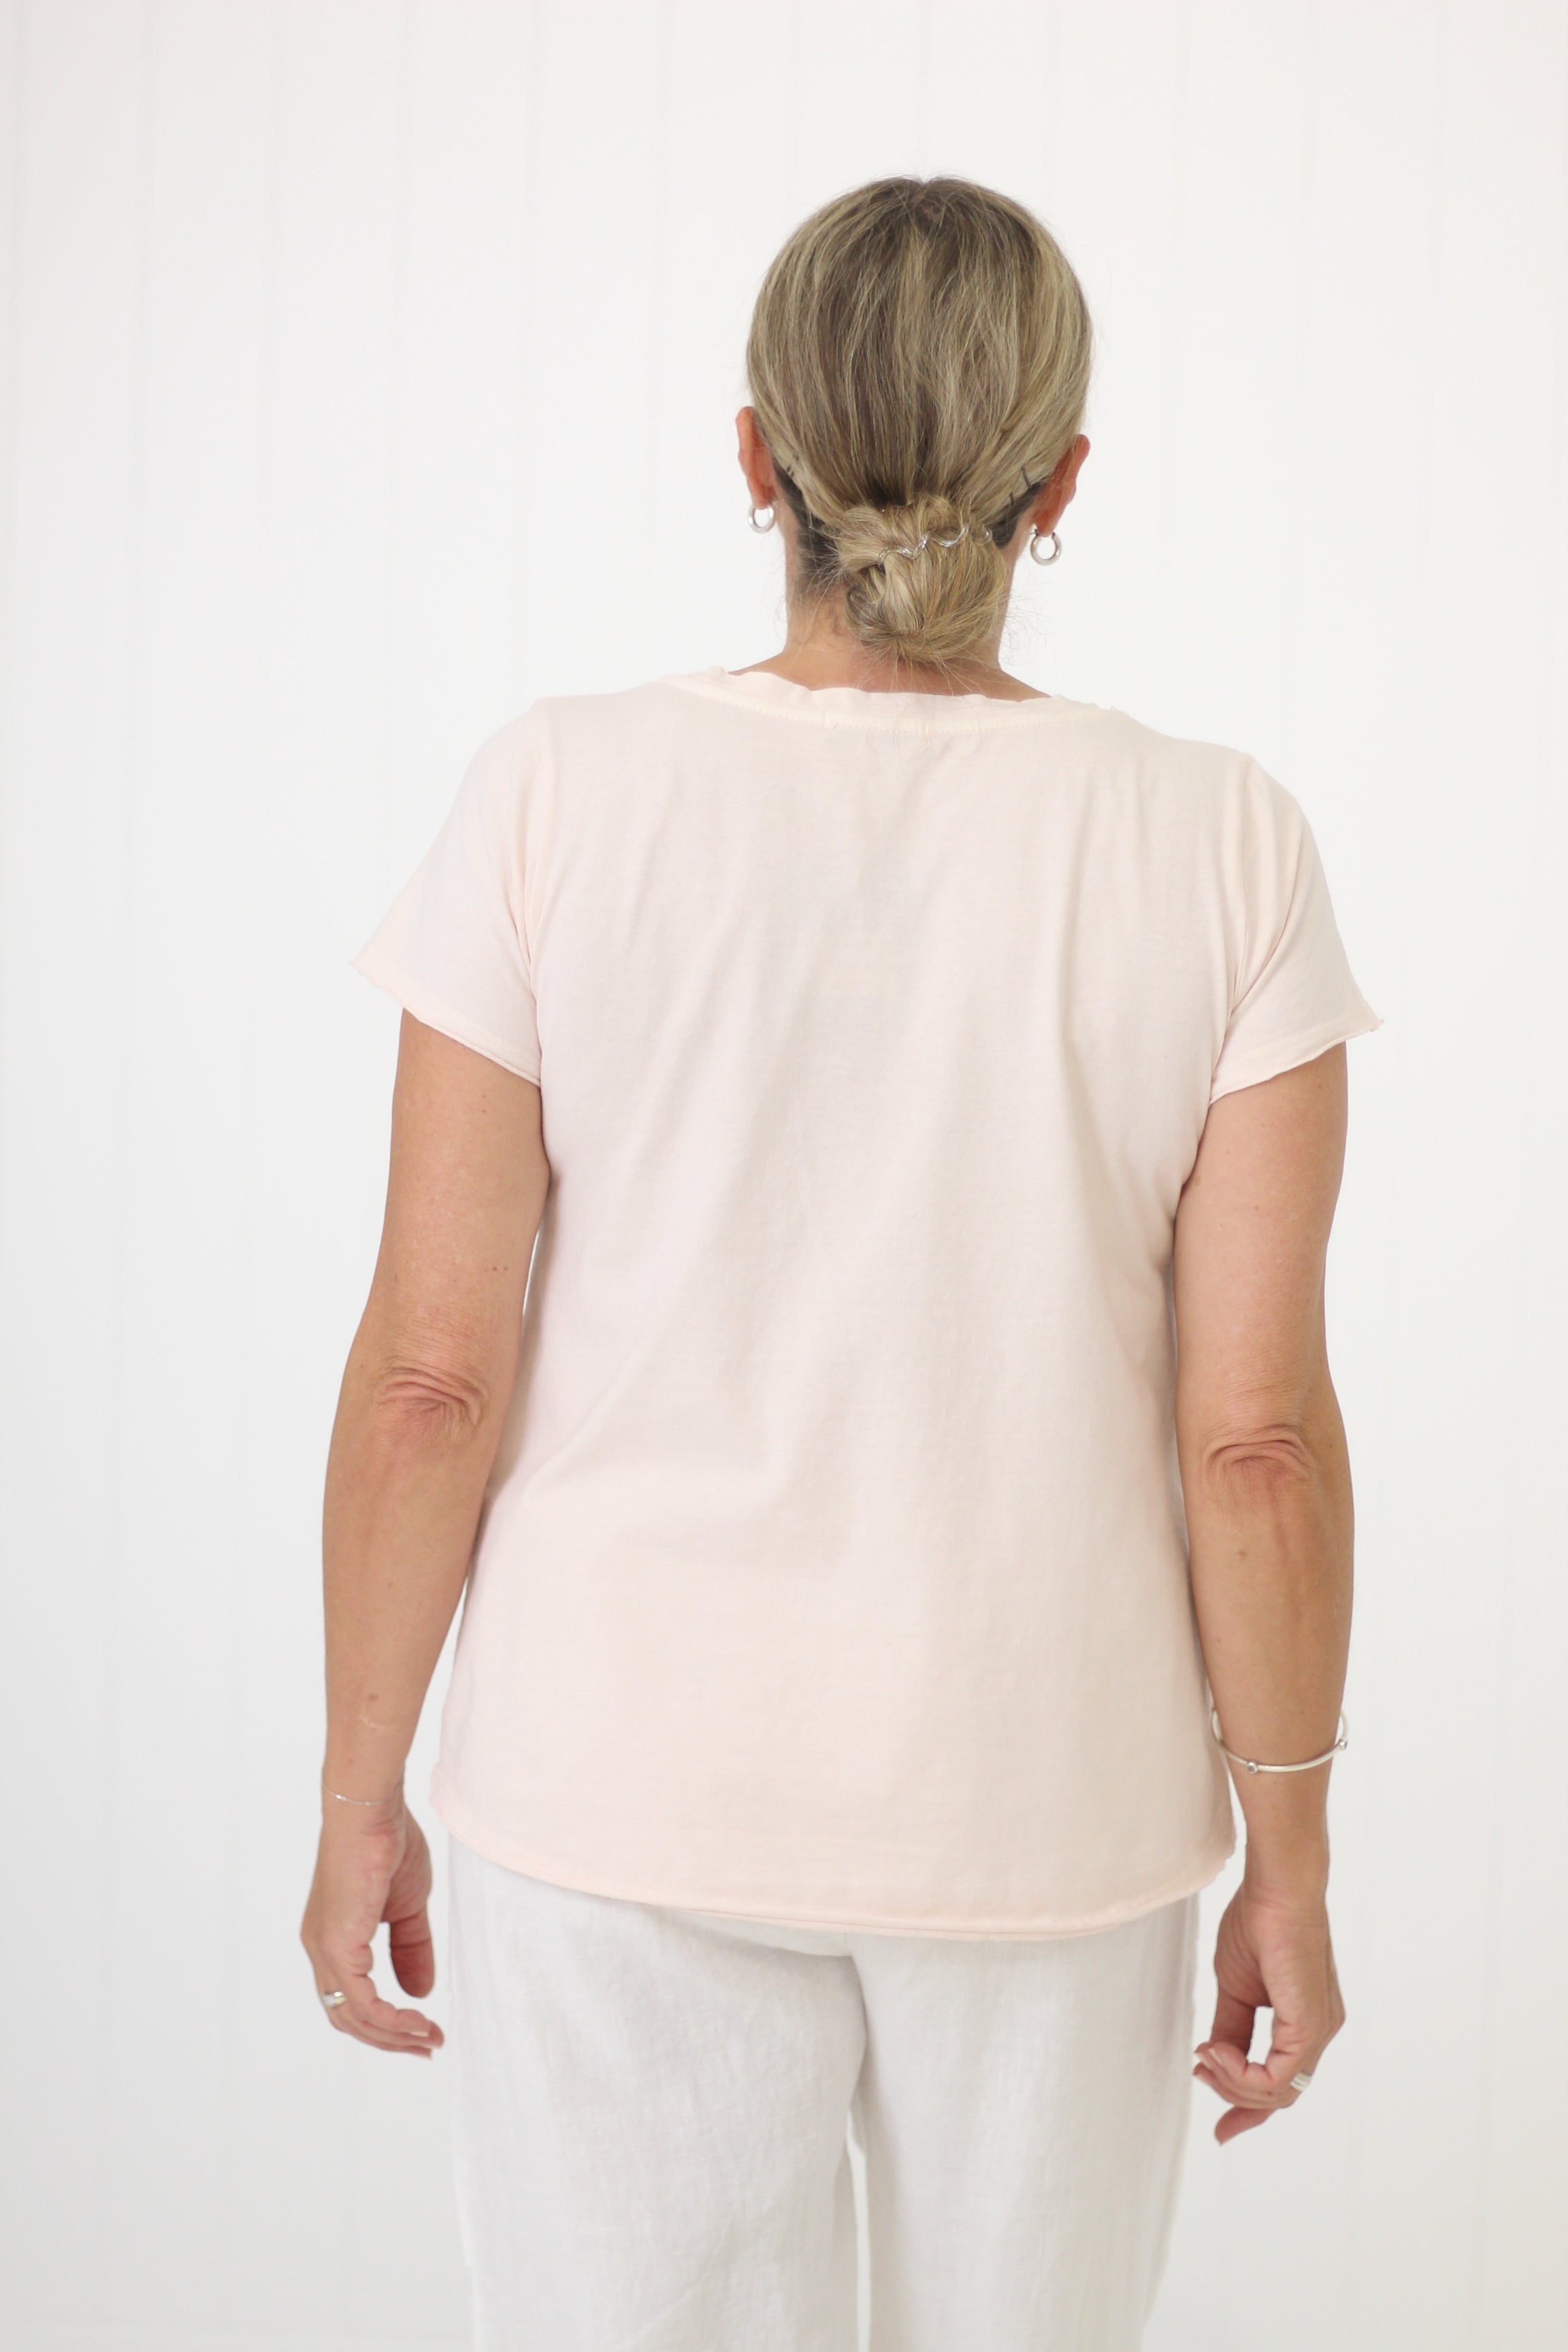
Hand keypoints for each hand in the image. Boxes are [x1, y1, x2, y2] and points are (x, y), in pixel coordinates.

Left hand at [300, 1790, 444, 2056]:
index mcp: (334, 1938)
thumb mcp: (407, 1907)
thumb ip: (410, 1947)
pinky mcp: (337, 1945)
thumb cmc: (387, 1844)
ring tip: (429, 2038)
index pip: (351, 1998)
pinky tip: (416, 2020)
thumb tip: (420, 1992)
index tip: (422, 2029)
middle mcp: (321, 1949)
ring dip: (393, 2035)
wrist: (371, 1810)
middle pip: (348, 2018)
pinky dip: (390, 2019)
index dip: (385, 2021)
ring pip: (352, 2017)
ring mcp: (325, 1949)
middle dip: (389, 2039)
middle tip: (427, 2046)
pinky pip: (361, 2001)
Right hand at [1194, 1877, 1343, 2142]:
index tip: (1220, 2130)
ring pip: (1278, 2090)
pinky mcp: (1309, 2025)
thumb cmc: (1258, 1923)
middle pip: (1279, 2093)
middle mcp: (1317, 2032)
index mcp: (1303, 2022)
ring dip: (1231, 2080)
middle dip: (1235, 2097)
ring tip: (1204, 2054)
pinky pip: (1277, 2075)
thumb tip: (1214, 2059)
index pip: (1281, 2081)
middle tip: (1199, 2072)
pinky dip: (1241, 2071)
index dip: (1248, 2107)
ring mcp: (1317, 2031)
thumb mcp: (1236, 1987)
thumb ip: (1232, 2027)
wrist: (1276, 1887)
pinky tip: (1216, 2049)